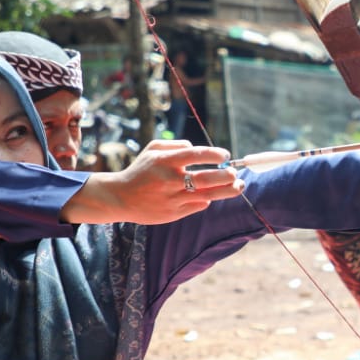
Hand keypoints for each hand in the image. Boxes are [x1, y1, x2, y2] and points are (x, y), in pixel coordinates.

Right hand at [64, 140, 241, 224]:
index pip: (195, 155)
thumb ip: (176, 145)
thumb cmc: (141, 171)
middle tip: (234, 173)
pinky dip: (206, 200)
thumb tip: (198, 149)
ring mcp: (173, 199)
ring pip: (207, 196)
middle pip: (206, 179)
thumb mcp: (152, 150)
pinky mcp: (174, 214)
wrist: (120, 198)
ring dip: (227, 191)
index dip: (214, 154)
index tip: (225, 155)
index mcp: (165, 161)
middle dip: (225, 176)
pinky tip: (208, 195)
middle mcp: (170, 180)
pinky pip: (198, 206)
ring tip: (239, 186)